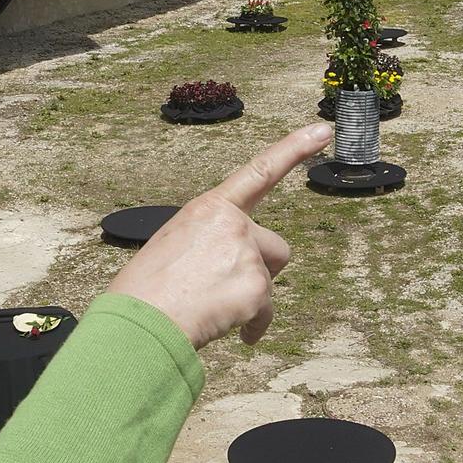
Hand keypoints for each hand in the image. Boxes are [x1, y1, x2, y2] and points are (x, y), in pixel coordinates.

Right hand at [106, 122, 331, 348]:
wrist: (140, 322)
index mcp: (208, 208)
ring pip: (269, 280)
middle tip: (222, 288)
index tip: (322, 130)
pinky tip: (229, 331)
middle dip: (260, 269)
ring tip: (211, 309)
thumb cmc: (145, 291)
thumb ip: (209, 241)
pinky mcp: (257, 287)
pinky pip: (266, 312)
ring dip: (251, 299)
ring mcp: (246, 254)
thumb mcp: (173, 244)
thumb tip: (226, 263)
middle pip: (274, 246)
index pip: (260, 171)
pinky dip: (252, 326)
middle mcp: (232, 224)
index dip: (295, 148)